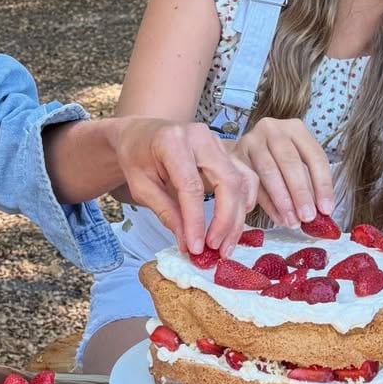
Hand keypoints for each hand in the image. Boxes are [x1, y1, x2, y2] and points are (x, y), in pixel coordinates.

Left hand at [111, 117, 257, 256]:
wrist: (141, 133)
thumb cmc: (136, 157)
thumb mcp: (141, 186)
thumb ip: (165, 212)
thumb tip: (188, 243)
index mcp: (173, 142)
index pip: (191, 186)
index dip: (196, 220)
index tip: (196, 247)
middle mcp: (201, 137)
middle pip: (227, 182)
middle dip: (226, 221)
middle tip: (217, 250)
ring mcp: (217, 142)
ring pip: (241, 181)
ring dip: (238, 217)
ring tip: (225, 245)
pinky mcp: (227, 151)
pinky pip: (245, 177)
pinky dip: (244, 202)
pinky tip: (235, 224)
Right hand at [233, 118, 333, 227]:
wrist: (242, 152)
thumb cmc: (275, 158)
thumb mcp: (295, 161)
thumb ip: (308, 182)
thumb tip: (320, 212)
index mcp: (295, 129)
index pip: (314, 156)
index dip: (323, 184)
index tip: (326, 209)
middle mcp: (272, 130)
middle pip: (290, 162)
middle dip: (300, 193)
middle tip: (307, 217)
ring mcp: (251, 141)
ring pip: (269, 171)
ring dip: (282, 200)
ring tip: (292, 221)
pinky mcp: (234, 156)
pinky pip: (252, 181)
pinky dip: (266, 202)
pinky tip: (276, 216)